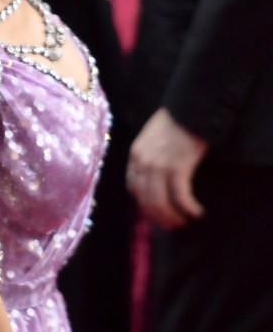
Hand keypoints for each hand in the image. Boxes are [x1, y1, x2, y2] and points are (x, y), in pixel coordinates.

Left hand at [126, 108, 207, 228]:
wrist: (190, 106)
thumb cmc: (176, 120)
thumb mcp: (153, 136)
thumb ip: (149, 155)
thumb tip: (155, 177)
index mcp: (135, 154)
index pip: (133, 187)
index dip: (144, 204)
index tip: (156, 212)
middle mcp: (142, 162)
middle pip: (145, 200)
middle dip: (159, 216)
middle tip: (172, 225)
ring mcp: (158, 165)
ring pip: (160, 202)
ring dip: (173, 217)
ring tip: (185, 221)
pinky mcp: (178, 167)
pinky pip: (180, 197)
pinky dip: (189, 208)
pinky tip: (197, 212)